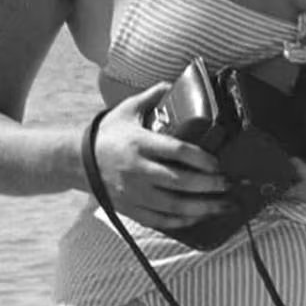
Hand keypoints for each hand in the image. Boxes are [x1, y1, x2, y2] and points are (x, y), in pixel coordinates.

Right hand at [87, 83, 230, 230]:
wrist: (76, 161)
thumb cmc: (107, 134)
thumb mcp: (127, 110)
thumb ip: (152, 97)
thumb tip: (173, 84)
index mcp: (139, 143)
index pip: (176, 151)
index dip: (201, 158)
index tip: (218, 163)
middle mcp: (137, 170)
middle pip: (180, 181)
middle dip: (209, 185)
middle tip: (229, 184)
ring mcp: (134, 192)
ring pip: (173, 205)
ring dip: (203, 207)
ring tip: (224, 206)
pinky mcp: (130, 208)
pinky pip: (160, 219)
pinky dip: (182, 221)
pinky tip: (199, 217)